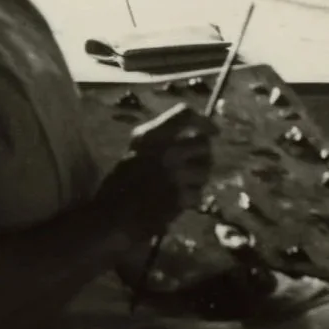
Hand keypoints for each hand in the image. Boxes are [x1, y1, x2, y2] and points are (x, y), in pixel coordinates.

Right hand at [93, 108, 214, 241]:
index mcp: (150, 134)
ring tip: (182, 185)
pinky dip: (191, 199)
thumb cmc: (124, 180)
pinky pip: (198, 193)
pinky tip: (176, 201)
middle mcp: (165, 150)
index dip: (204, 121)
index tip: (214, 131)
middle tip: (196, 164)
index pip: (185, 114)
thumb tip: (201, 132)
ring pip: (204, 170)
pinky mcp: (179, 196)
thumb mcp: (138, 148)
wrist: (113, 214)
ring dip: (198, 178)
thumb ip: (163, 137)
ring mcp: (174, 174)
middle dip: (204, 154)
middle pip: (202, 142)